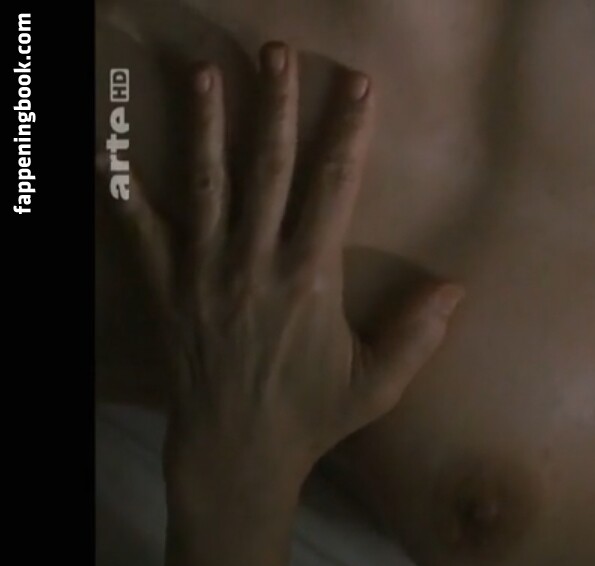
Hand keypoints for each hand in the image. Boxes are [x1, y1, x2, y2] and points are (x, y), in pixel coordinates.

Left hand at [101, 42, 462, 505]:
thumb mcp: (378, 384)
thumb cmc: (313, 418)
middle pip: (266, 168)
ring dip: (204, 124)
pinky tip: (108, 150)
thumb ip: (417, 335)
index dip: (346, 133)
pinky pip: (141, 230)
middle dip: (273, 105)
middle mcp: (255, 264)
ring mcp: (205, 272)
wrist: (235, 451)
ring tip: (203, 73)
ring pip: (205, 183)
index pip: (332, 188)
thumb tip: (455, 288)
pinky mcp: (167, 288)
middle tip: (276, 54)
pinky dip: (122, 190)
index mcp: (310, 279)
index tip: (357, 87)